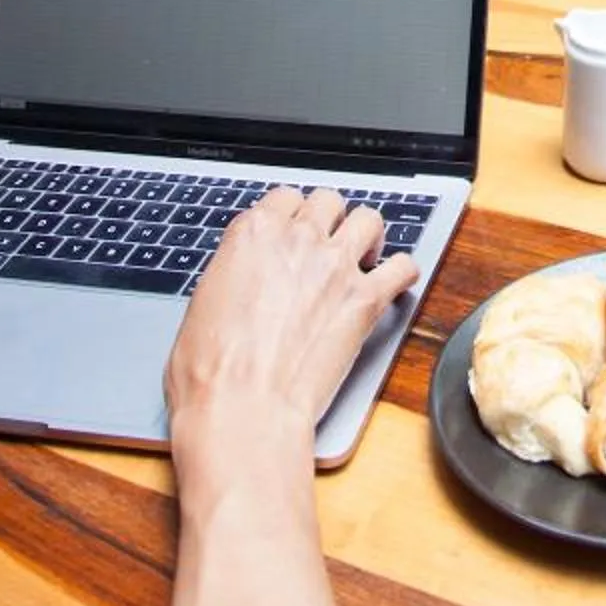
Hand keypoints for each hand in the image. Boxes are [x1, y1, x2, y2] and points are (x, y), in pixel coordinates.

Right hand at [165, 188, 418, 481]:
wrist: (241, 407)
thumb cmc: (209, 370)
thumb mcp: (202, 302)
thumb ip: (233, 273)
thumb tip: (243, 277)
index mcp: (252, 235)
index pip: (284, 198)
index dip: (293, 216)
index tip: (296, 231)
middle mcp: (297, 240)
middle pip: (328, 201)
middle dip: (330, 220)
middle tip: (329, 245)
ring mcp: (334, 267)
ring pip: (368, 219)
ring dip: (368, 236)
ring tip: (364, 257)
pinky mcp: (364, 300)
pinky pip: (403, 267)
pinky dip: (402, 273)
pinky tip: (395, 284)